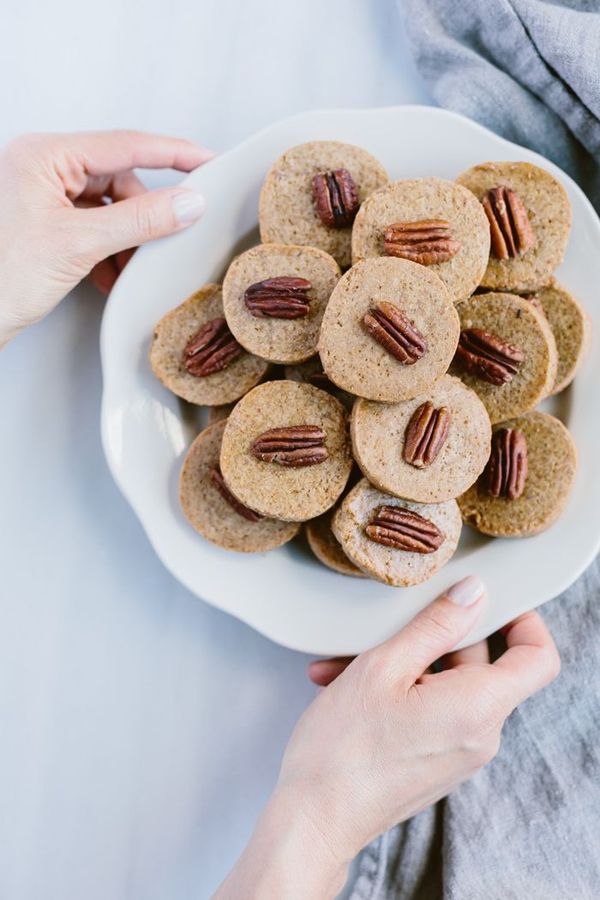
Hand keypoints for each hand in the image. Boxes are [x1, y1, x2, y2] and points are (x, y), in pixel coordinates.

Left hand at [0, 130, 212, 345]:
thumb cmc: (1, 277)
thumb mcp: (81, 245)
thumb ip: (141, 220)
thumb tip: (188, 203)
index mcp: (43, 155)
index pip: (124, 145)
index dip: (173, 154)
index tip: (209, 161)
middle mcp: (42, 168)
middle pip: (119, 180)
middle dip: (142, 217)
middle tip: (161, 243)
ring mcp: (42, 196)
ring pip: (109, 209)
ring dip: (126, 241)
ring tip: (125, 269)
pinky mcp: (45, 224)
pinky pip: (94, 228)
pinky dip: (109, 252)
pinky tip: (108, 276)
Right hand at [215, 577, 558, 898]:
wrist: (315, 819)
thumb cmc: (344, 747)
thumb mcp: (384, 666)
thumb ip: (435, 625)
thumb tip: (474, 592)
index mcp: (478, 708)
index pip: (538, 658)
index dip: (523, 620)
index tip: (489, 601)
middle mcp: (480, 734)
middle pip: (482, 664)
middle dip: (433, 638)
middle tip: (386, 626)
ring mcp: (458, 752)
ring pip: (446, 684)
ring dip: (402, 663)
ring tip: (346, 663)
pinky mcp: (436, 761)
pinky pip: (431, 709)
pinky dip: (397, 691)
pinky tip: (345, 685)